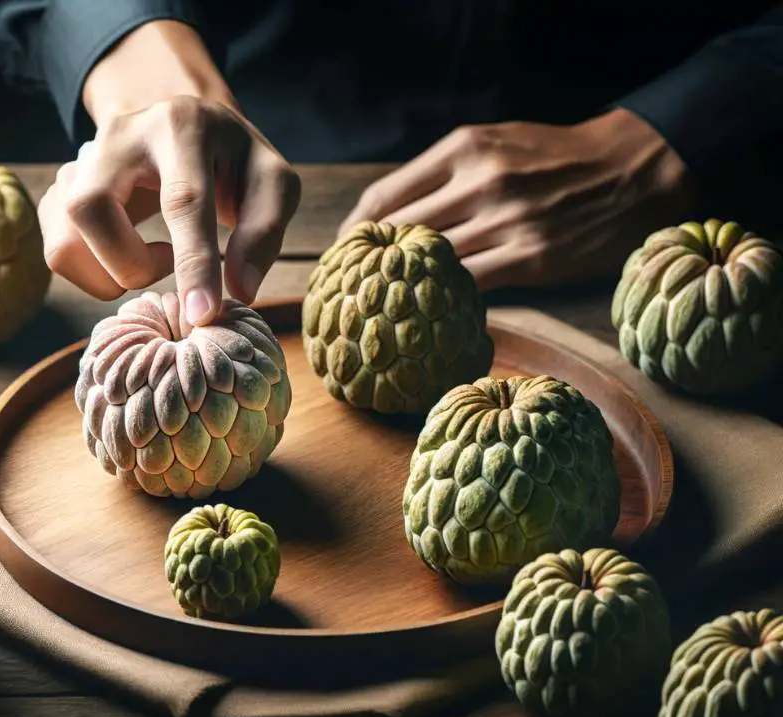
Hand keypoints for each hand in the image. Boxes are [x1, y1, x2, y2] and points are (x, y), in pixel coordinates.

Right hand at [39, 21, 300, 325]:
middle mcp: (118, 135)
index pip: (182, 200)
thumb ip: (264, 233)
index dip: (193, 263)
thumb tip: (239, 292)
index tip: (202, 315)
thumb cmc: (233, 163)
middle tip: (168, 262)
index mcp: (180, 125)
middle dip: (131, 264)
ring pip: (64, 242)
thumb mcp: (271, 183)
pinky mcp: (61, 190)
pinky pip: (58, 253)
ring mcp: (80, 161)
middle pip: (92, 210)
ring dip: (111, 273)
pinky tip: (128, 252)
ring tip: (151, 256)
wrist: (187, 129)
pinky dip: (94, 273)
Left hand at [340, 108, 693, 291]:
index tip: (343, 254)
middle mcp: (479, 182)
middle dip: (370, 266)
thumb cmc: (557, 156)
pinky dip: (448, 300)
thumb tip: (393, 214)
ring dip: (405, 288)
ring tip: (385, 307)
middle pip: (399, 234)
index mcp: (463, 149)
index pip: (383, 197)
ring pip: (431, 263)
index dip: (353, 233)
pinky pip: (471, 286)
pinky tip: (434, 312)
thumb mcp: (496, 141)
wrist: (635, 167)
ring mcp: (506, 221)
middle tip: (353, 290)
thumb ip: (445, 172)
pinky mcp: (530, 257)